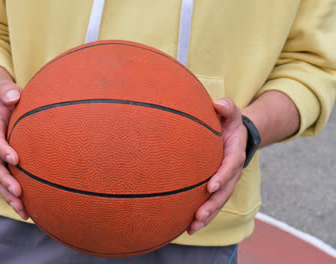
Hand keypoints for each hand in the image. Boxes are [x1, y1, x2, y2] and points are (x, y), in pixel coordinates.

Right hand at [0, 65, 28, 219]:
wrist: (1, 104)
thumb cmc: (7, 97)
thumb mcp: (5, 90)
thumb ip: (7, 91)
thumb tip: (12, 96)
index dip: (3, 150)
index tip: (16, 159)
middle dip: (5, 181)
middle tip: (18, 193)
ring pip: (0, 180)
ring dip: (9, 196)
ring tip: (23, 211)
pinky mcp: (5, 164)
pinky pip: (8, 182)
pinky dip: (16, 197)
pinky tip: (28, 211)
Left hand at [187, 98, 247, 234]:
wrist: (237, 134)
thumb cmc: (229, 122)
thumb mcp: (232, 112)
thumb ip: (228, 108)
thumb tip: (219, 103)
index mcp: (235, 154)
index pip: (230, 167)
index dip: (222, 177)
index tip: (211, 186)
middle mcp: (233, 171)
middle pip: (225, 192)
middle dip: (212, 205)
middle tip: (199, 215)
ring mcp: (226, 182)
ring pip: (218, 202)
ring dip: (207, 215)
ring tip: (193, 227)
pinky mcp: (218, 187)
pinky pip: (212, 203)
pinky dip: (202, 216)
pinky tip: (188, 228)